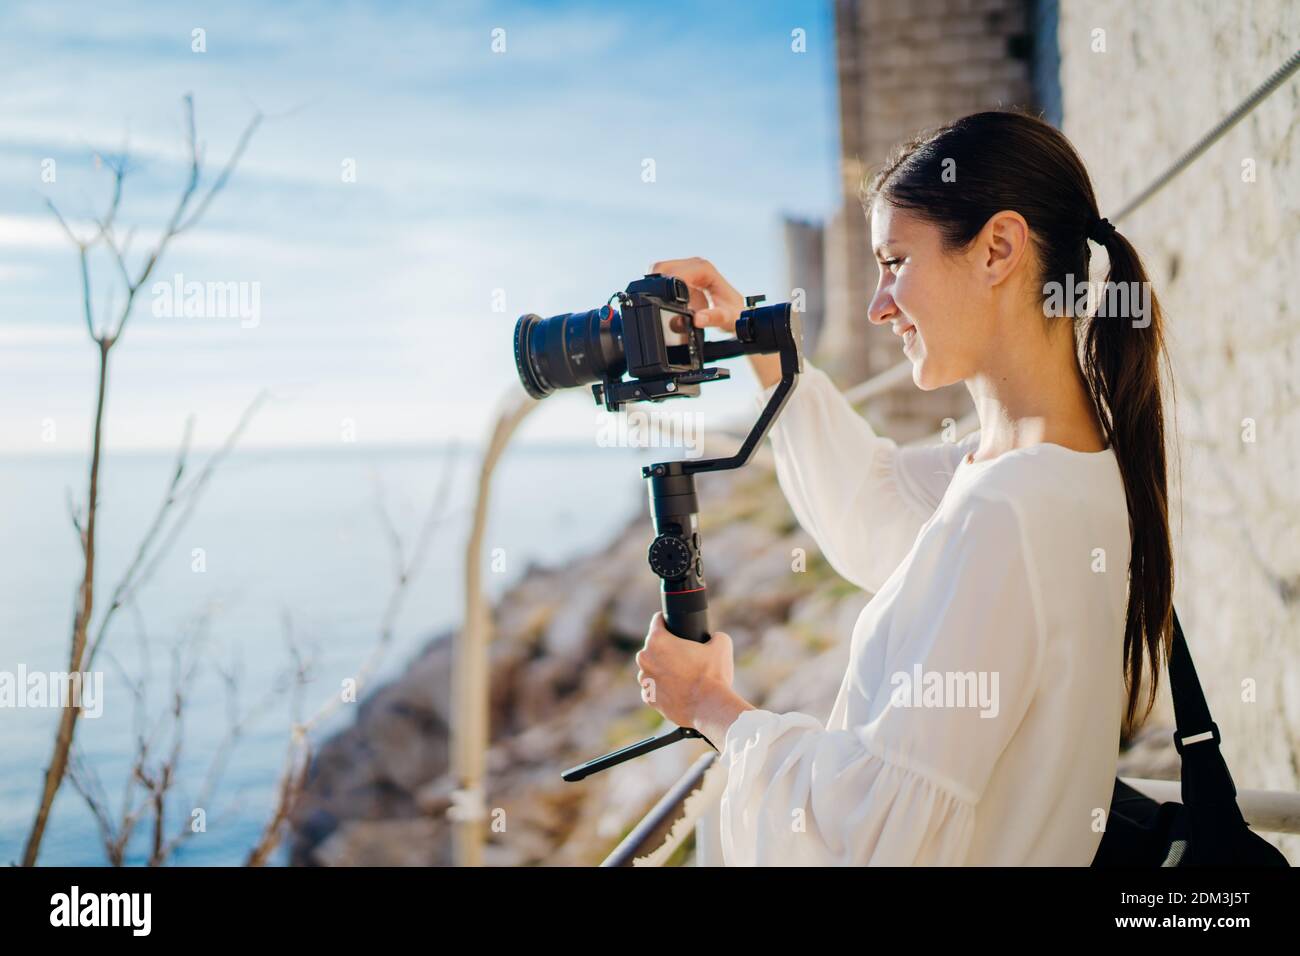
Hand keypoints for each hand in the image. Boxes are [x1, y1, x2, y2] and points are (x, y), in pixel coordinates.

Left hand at [635, 611, 735, 729]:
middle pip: (653, 646)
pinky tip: (678, 689)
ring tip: (683, 674)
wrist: (710, 708)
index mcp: (658, 640)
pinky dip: (662, 687)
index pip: (658, 621)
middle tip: (685, 654)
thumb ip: (715, 635)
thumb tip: (714, 638)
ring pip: (651, 667)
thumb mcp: (722, 643)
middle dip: (666, 648)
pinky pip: (653, 687)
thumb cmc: (713, 674)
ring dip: (662, 668)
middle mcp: (646, 658)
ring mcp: (645, 679)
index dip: (667, 620)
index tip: (675, 626)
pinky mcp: (648, 697)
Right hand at [650, 257, 744, 335]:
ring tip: (669, 305)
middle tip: (664, 306)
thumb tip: (697, 319)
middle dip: (658, 287)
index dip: (666, 286)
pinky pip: (663, 279)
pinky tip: (670, 301)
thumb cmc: (734, 313)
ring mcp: (688, 269)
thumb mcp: (726, 318)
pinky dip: (662, 290)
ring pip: (659, 272)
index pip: (674, 271)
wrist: (738, 313)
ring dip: (659, 288)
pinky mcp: (683, 276)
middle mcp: (695, 265)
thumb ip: (713, 318)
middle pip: (662, 268)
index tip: (664, 301)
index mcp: (704, 269)